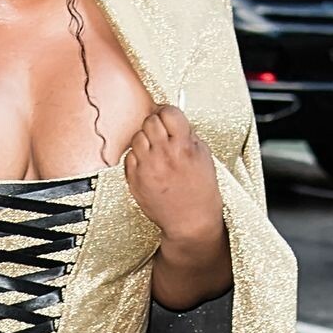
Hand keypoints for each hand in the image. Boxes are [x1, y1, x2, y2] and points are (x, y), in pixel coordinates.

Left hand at [126, 103, 221, 245]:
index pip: (168, 112)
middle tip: (162, 133)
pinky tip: (150, 165)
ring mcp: (146, 167)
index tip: (168, 116)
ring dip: (146, 140)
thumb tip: (172, 117)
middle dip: (156, 124)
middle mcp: (163, 155)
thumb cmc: (200, 191)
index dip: (167, 112)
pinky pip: (129, 155)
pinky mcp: (134, 179)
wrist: (190, 220)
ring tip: (156, 151)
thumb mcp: (202, 156)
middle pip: (149, 121)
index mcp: (183, 147)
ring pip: (137, 136)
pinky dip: (137, 156)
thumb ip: (187, 134)